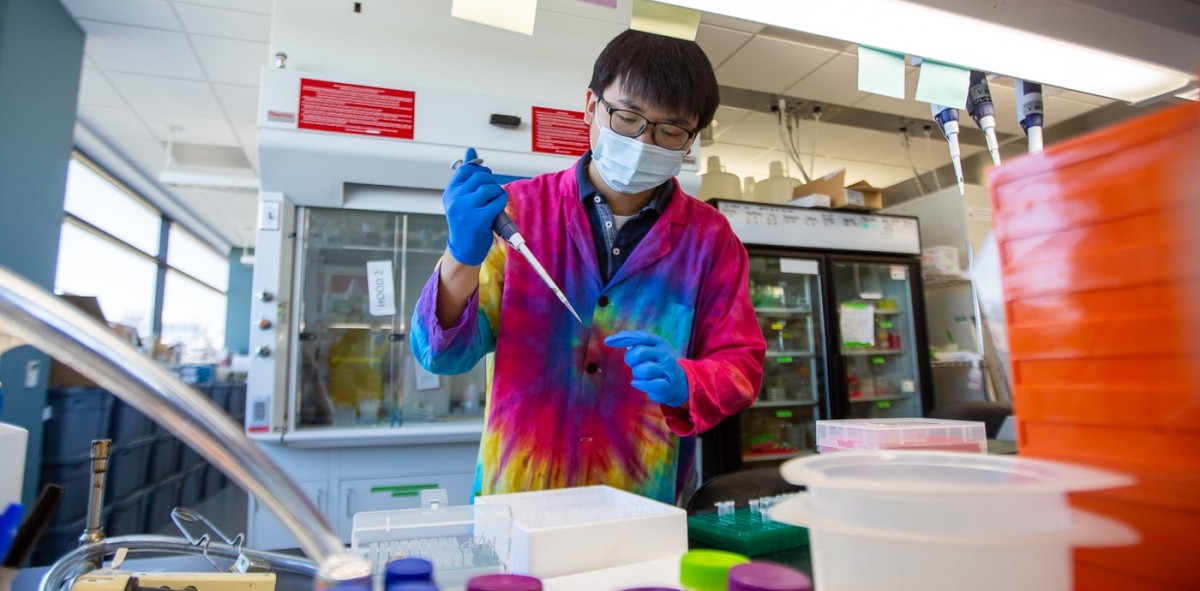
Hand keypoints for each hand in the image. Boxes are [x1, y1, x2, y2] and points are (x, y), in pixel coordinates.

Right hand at [443, 147, 506, 264]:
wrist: (464, 249)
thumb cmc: (466, 223)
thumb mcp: (461, 198)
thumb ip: (467, 176)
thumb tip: (471, 150)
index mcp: (450, 192)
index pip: (465, 169)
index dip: (479, 170)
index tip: (484, 177)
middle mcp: (455, 198)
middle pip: (479, 176)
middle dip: (491, 181)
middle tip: (492, 192)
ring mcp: (466, 208)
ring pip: (488, 187)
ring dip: (497, 192)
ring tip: (495, 200)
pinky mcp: (478, 218)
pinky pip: (497, 200)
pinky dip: (502, 201)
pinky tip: (499, 206)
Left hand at [605, 330, 688, 407]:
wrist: (675, 383)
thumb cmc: (655, 363)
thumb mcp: (649, 348)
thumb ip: (634, 340)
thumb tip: (616, 337)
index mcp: (660, 343)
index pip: (642, 337)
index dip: (624, 338)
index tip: (608, 341)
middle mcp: (666, 355)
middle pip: (641, 352)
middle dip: (631, 359)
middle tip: (633, 364)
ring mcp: (667, 370)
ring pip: (645, 369)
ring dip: (637, 373)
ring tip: (639, 374)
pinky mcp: (666, 385)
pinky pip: (649, 384)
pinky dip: (640, 384)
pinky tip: (636, 383)